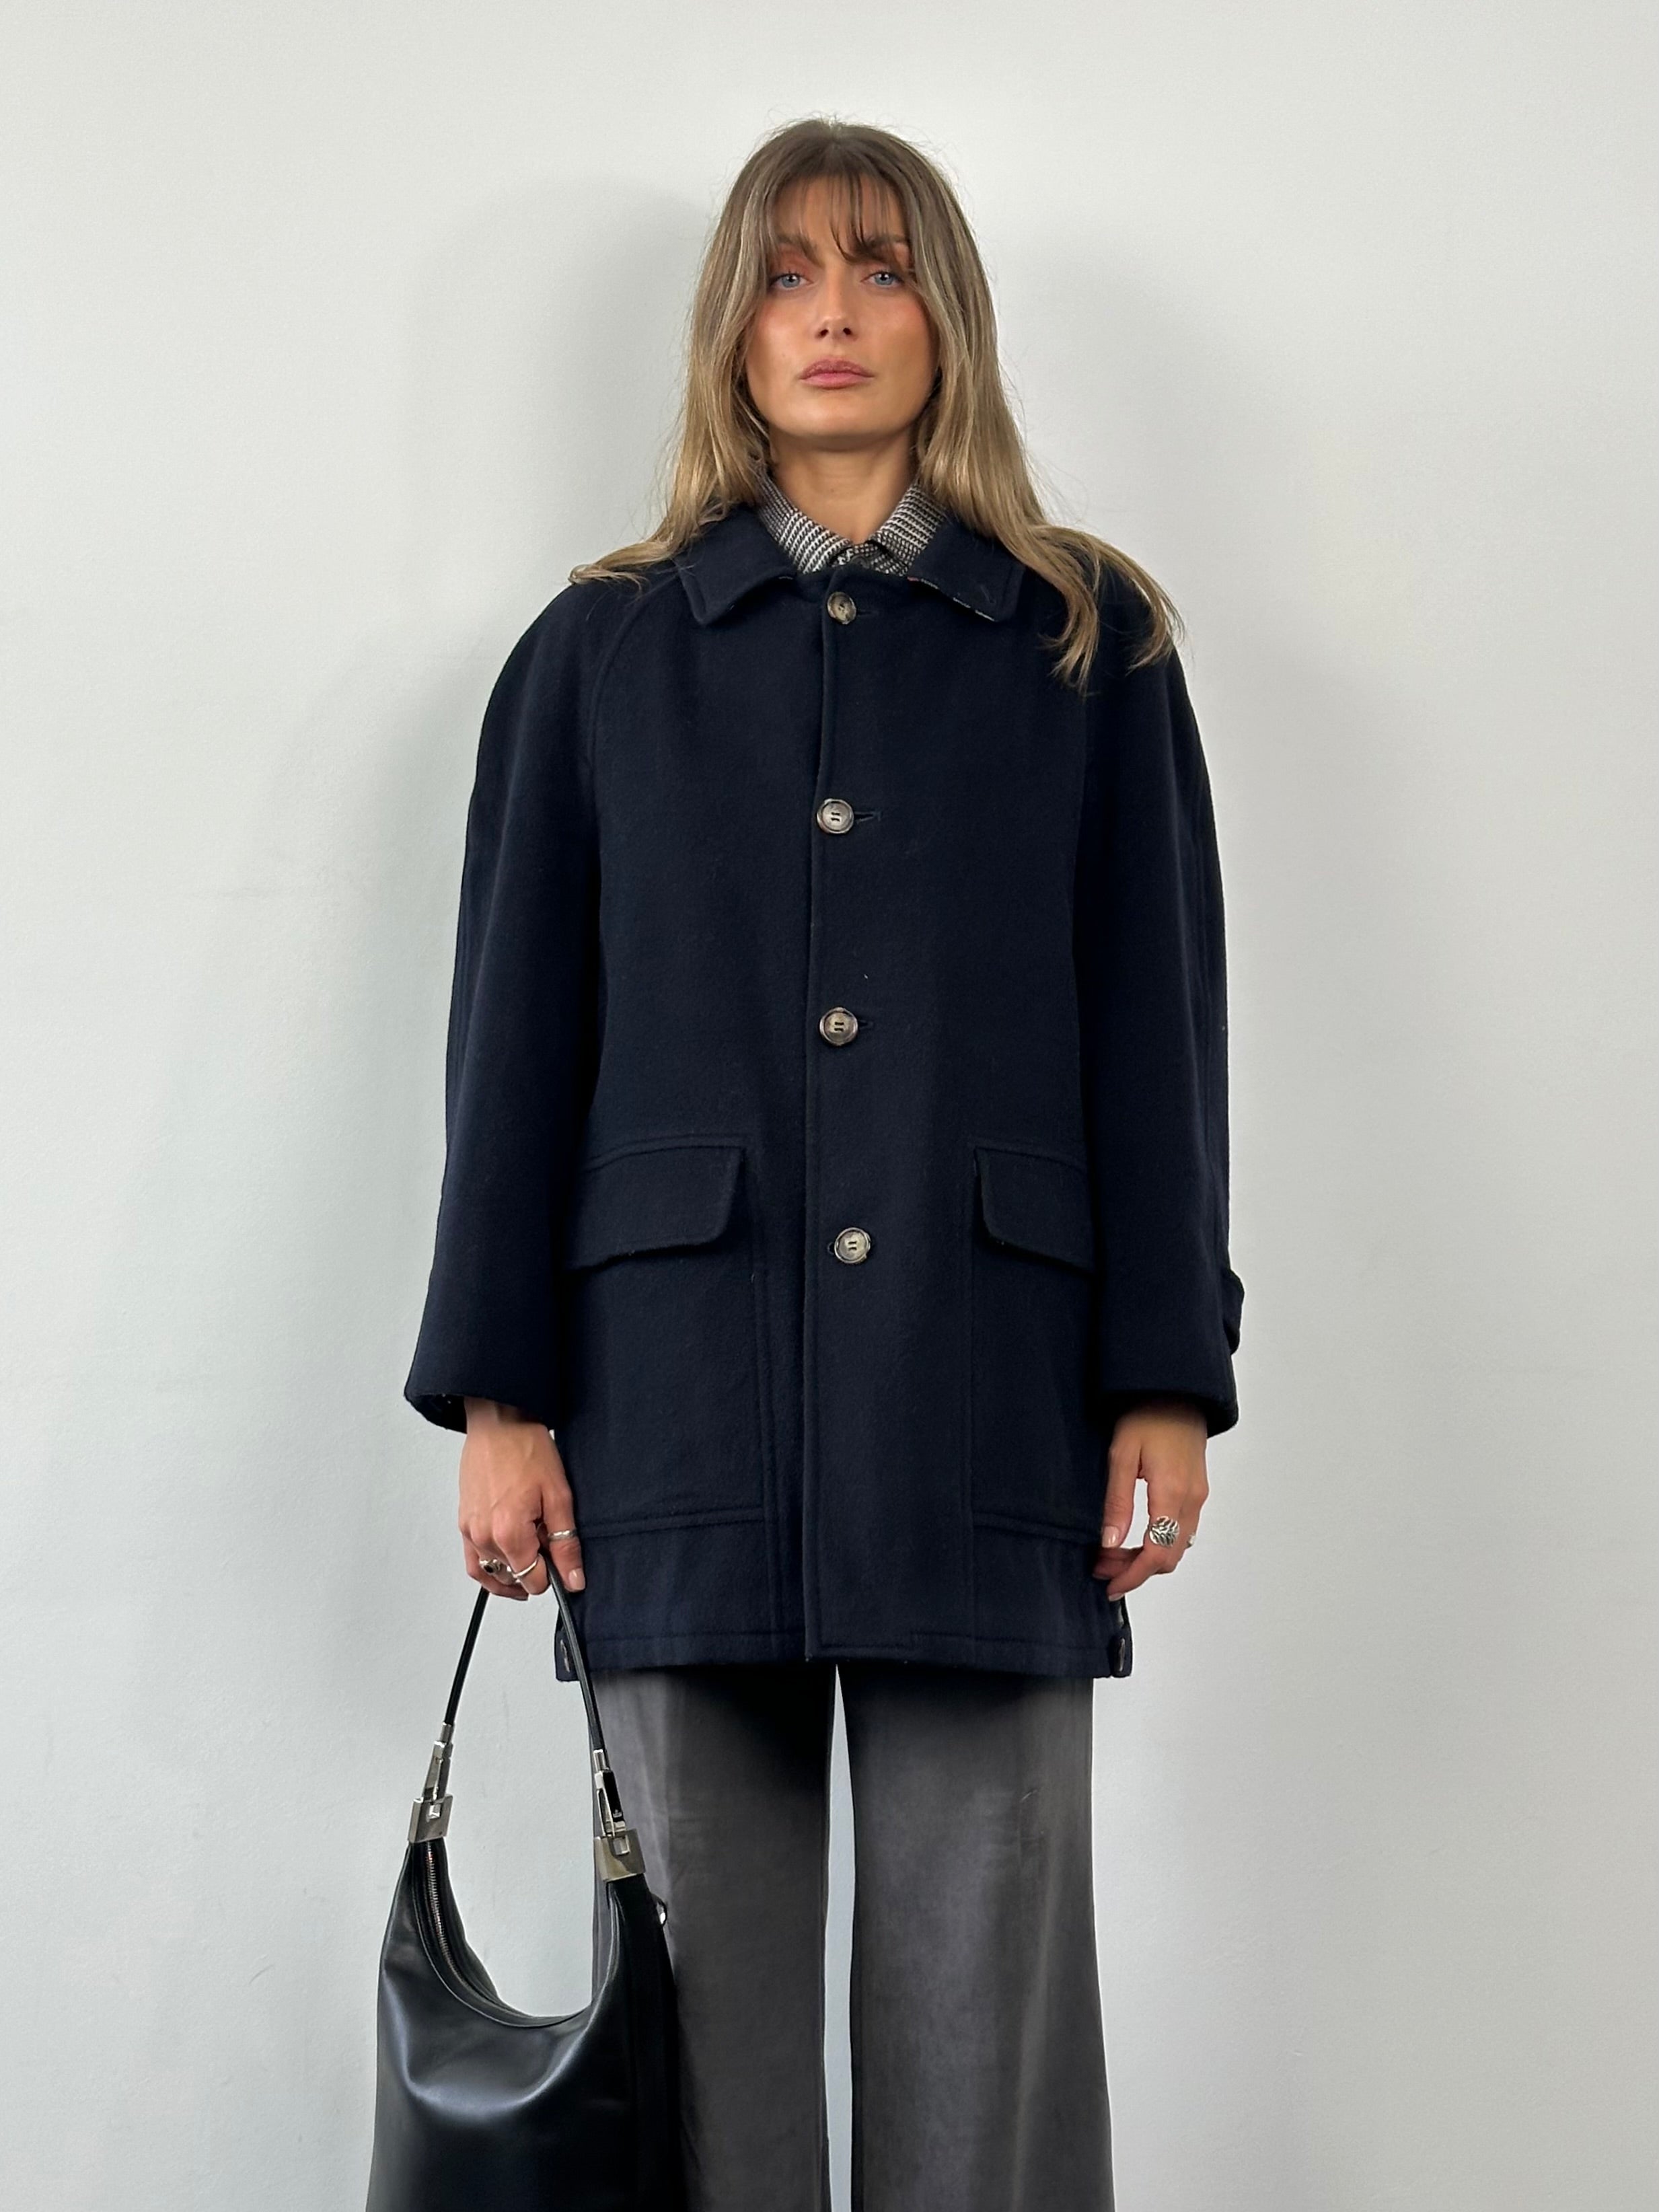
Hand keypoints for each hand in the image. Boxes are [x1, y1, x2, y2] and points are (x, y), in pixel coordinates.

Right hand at [458, 1399, 585, 1598]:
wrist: (500, 1423)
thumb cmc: (526, 1449)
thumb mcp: (558, 1496)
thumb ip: (565, 1544)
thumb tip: (573, 1579)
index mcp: (508, 1533)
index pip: (533, 1581)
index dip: (553, 1574)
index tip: (560, 1555)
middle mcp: (483, 1537)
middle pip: (514, 1578)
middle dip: (534, 1566)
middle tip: (545, 1538)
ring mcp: (469, 1531)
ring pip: (493, 1574)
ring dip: (514, 1569)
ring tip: (531, 1548)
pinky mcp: (463, 1524)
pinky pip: (473, 1562)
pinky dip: (490, 1570)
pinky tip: (507, 1560)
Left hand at [1093, 1397, 1207, 1598]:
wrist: (1176, 1389)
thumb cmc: (1146, 1414)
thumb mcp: (1122, 1455)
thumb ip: (1117, 1501)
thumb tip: (1110, 1543)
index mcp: (1173, 1493)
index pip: (1157, 1554)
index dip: (1133, 1576)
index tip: (1109, 1586)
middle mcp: (1192, 1500)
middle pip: (1169, 1556)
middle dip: (1135, 1570)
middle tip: (1101, 1569)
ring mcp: (1198, 1496)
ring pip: (1176, 1546)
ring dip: (1146, 1558)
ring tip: (1111, 1555)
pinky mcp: (1197, 1490)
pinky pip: (1181, 1530)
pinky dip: (1158, 1543)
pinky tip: (1133, 1537)